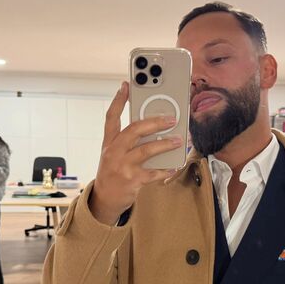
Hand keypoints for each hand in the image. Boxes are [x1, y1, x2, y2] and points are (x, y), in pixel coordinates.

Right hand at [89, 82, 181, 224]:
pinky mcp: (132, 180)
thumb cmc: (113, 171)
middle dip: (154, 122)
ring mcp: (122, 166)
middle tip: (171, 118)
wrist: (105, 198)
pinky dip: (165, 170)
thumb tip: (152, 126)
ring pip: (146, 150)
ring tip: (179, 140)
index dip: (119, 100)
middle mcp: (114, 152)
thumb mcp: (114, 153)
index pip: (111, 117)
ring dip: (164, 144)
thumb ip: (128, 140)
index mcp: (109, 142)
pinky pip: (153, 173)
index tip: (127, 85)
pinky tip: (173, 166)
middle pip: (134, 130)